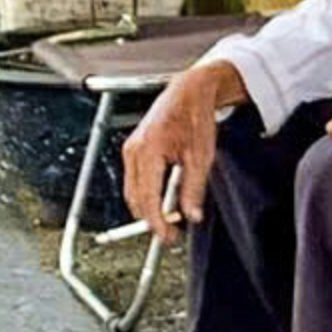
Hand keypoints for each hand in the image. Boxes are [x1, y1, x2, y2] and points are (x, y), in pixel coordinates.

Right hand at [122, 63, 242, 246]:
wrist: (188, 94)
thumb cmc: (195, 118)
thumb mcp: (201, 157)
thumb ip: (194, 189)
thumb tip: (192, 216)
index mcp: (149, 151)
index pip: (147, 197)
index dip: (156, 222)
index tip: (167, 237)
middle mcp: (133, 150)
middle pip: (135, 198)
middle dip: (151, 219)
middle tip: (171, 234)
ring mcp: (130, 149)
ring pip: (132, 191)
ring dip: (148, 208)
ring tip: (169, 221)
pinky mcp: (133, 150)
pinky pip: (134, 181)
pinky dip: (146, 195)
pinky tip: (162, 202)